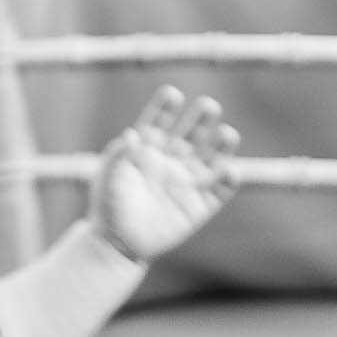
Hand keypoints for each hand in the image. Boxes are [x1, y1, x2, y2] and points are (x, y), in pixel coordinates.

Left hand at [91, 85, 238, 263]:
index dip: (166, 107)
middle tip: (209, 105)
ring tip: (228, 134)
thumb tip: (132, 134)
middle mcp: (169, 162)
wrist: (116, 243)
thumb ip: (118, 155)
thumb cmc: (108, 206)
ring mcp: (186, 183)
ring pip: (210, 158)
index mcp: (146, 151)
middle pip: (191, 134)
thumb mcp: (108, 176)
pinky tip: (229, 169)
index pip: (159, 122)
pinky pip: (219, 190)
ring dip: (221, 145)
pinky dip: (228, 179)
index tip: (172, 93)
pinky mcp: (199, 207)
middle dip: (200, 118)